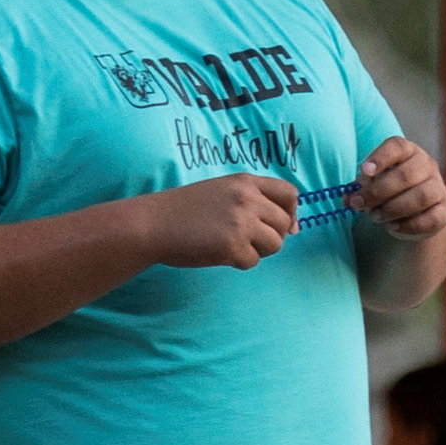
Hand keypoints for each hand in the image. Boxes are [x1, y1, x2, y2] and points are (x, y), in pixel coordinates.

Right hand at [145, 174, 296, 269]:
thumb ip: (254, 201)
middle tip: (248, 239)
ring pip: (275, 245)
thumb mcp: (222, 192)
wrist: (153, 224)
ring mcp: (241, 222)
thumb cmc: (185, 210)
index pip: (289, 193)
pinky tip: (219, 252)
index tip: (285, 226)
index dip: (291, 212)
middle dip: (272, 236)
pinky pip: (253, 261)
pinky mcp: (233, 246)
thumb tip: (293, 228)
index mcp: (245, 182)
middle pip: (284, 224)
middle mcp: (247, 199)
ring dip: (258, 250)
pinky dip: (239, 262)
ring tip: (233, 244)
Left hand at [350, 136, 445, 237]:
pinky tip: (393, 227)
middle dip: (379, 191)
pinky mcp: (444, 211)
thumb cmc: (390, 192)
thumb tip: (348, 199)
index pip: (397, 146)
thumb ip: (360, 188)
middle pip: (407, 175)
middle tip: (360, 204)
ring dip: (394, 208)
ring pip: (421, 196)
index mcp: (408, 151)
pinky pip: (431, 218)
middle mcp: (426, 165)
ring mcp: (439, 188)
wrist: (417, 214)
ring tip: (376, 216)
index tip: (364, 171)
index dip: (380, 157)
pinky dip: (410, 225)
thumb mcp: (373, 184)